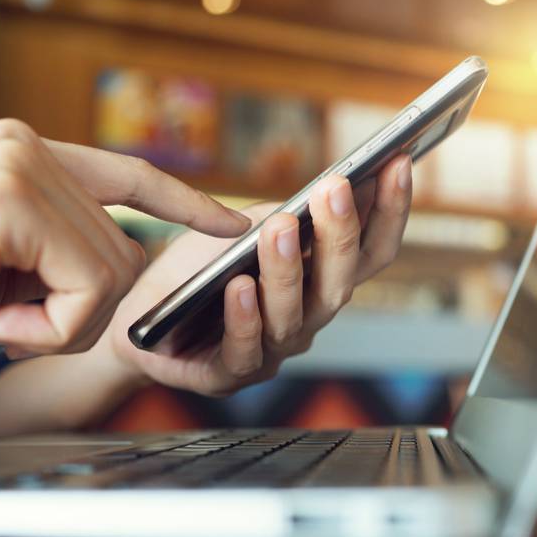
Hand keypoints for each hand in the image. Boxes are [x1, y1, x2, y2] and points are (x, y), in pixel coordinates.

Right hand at [0, 119, 248, 369]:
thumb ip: (48, 253)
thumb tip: (116, 274)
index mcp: (22, 154)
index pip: (129, 172)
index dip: (186, 201)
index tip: (233, 223)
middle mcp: (27, 147)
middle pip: (125, 249)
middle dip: (79, 309)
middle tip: (7, 322)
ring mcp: (19, 167)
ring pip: (112, 273)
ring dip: (57, 322)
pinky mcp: (8, 202)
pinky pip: (83, 290)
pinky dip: (42, 330)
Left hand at [103, 154, 412, 396]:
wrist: (138, 315)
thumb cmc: (197, 271)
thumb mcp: (242, 231)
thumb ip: (286, 218)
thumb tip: (330, 186)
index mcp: (320, 283)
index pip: (371, 252)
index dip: (390, 211)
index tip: (399, 163)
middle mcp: (307, 319)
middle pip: (339, 284)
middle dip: (340, 235)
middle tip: (333, 190)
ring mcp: (272, 351)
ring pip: (293, 316)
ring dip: (288, 270)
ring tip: (280, 229)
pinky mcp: (227, 374)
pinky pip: (244, 350)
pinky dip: (244, 318)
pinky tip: (240, 286)